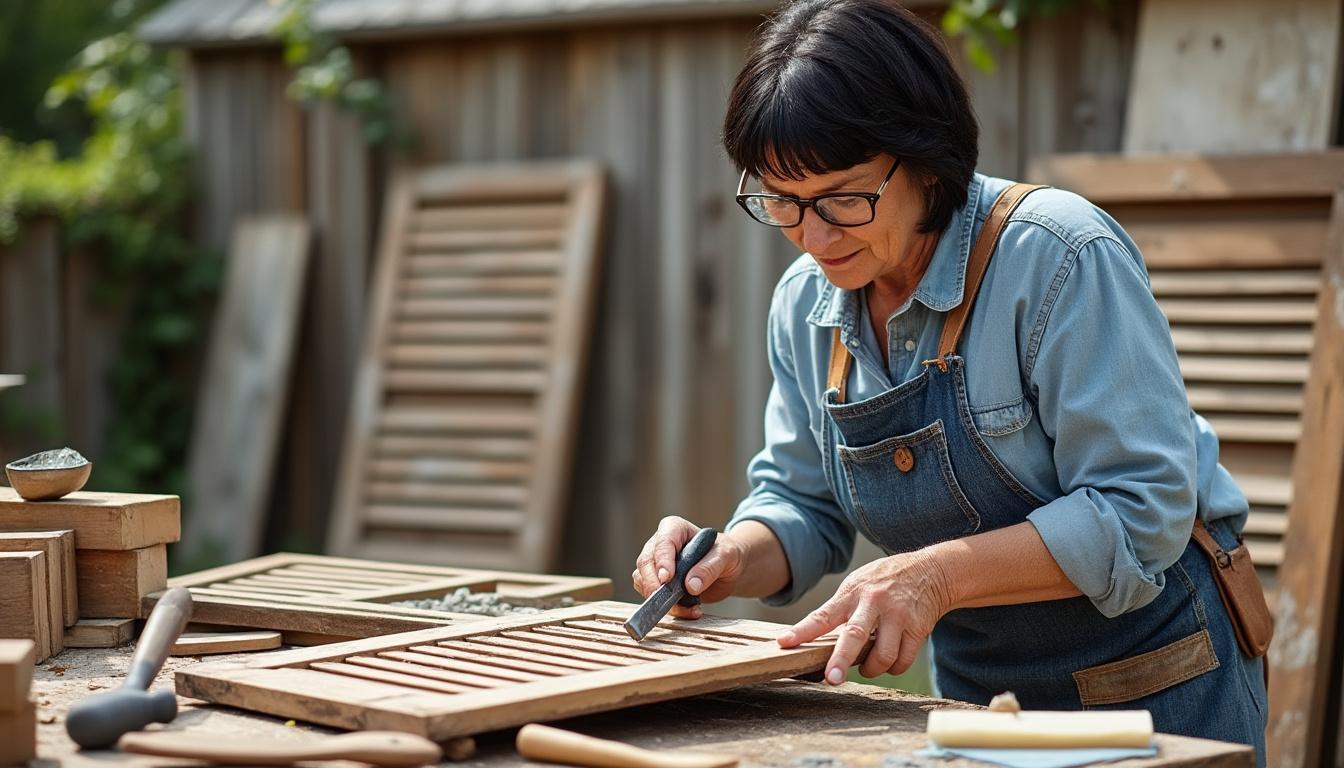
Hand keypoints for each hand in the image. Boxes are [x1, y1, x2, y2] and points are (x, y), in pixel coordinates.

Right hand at [631, 516, 745, 618]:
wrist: (728, 570)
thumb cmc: (726, 554)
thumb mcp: (725, 556)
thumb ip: (709, 567)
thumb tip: (690, 585)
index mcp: (674, 528)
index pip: (663, 542)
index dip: (662, 560)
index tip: (667, 578)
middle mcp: (659, 544)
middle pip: (646, 563)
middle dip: (653, 583)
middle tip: (667, 600)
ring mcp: (655, 564)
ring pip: (642, 580)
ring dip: (660, 599)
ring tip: (687, 609)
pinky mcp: (657, 583)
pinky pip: (652, 596)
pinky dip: (668, 608)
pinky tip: (688, 611)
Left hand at [778, 549, 953, 684]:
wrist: (930, 571)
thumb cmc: (884, 581)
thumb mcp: (858, 584)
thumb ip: (839, 609)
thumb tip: (812, 639)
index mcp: (852, 592)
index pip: (822, 615)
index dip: (802, 631)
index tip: (784, 643)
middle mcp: (874, 603)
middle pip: (854, 635)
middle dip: (841, 659)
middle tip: (832, 678)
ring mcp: (897, 616)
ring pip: (882, 656)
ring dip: (871, 670)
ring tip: (868, 666)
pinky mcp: (917, 629)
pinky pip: (902, 661)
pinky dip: (893, 668)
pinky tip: (889, 661)